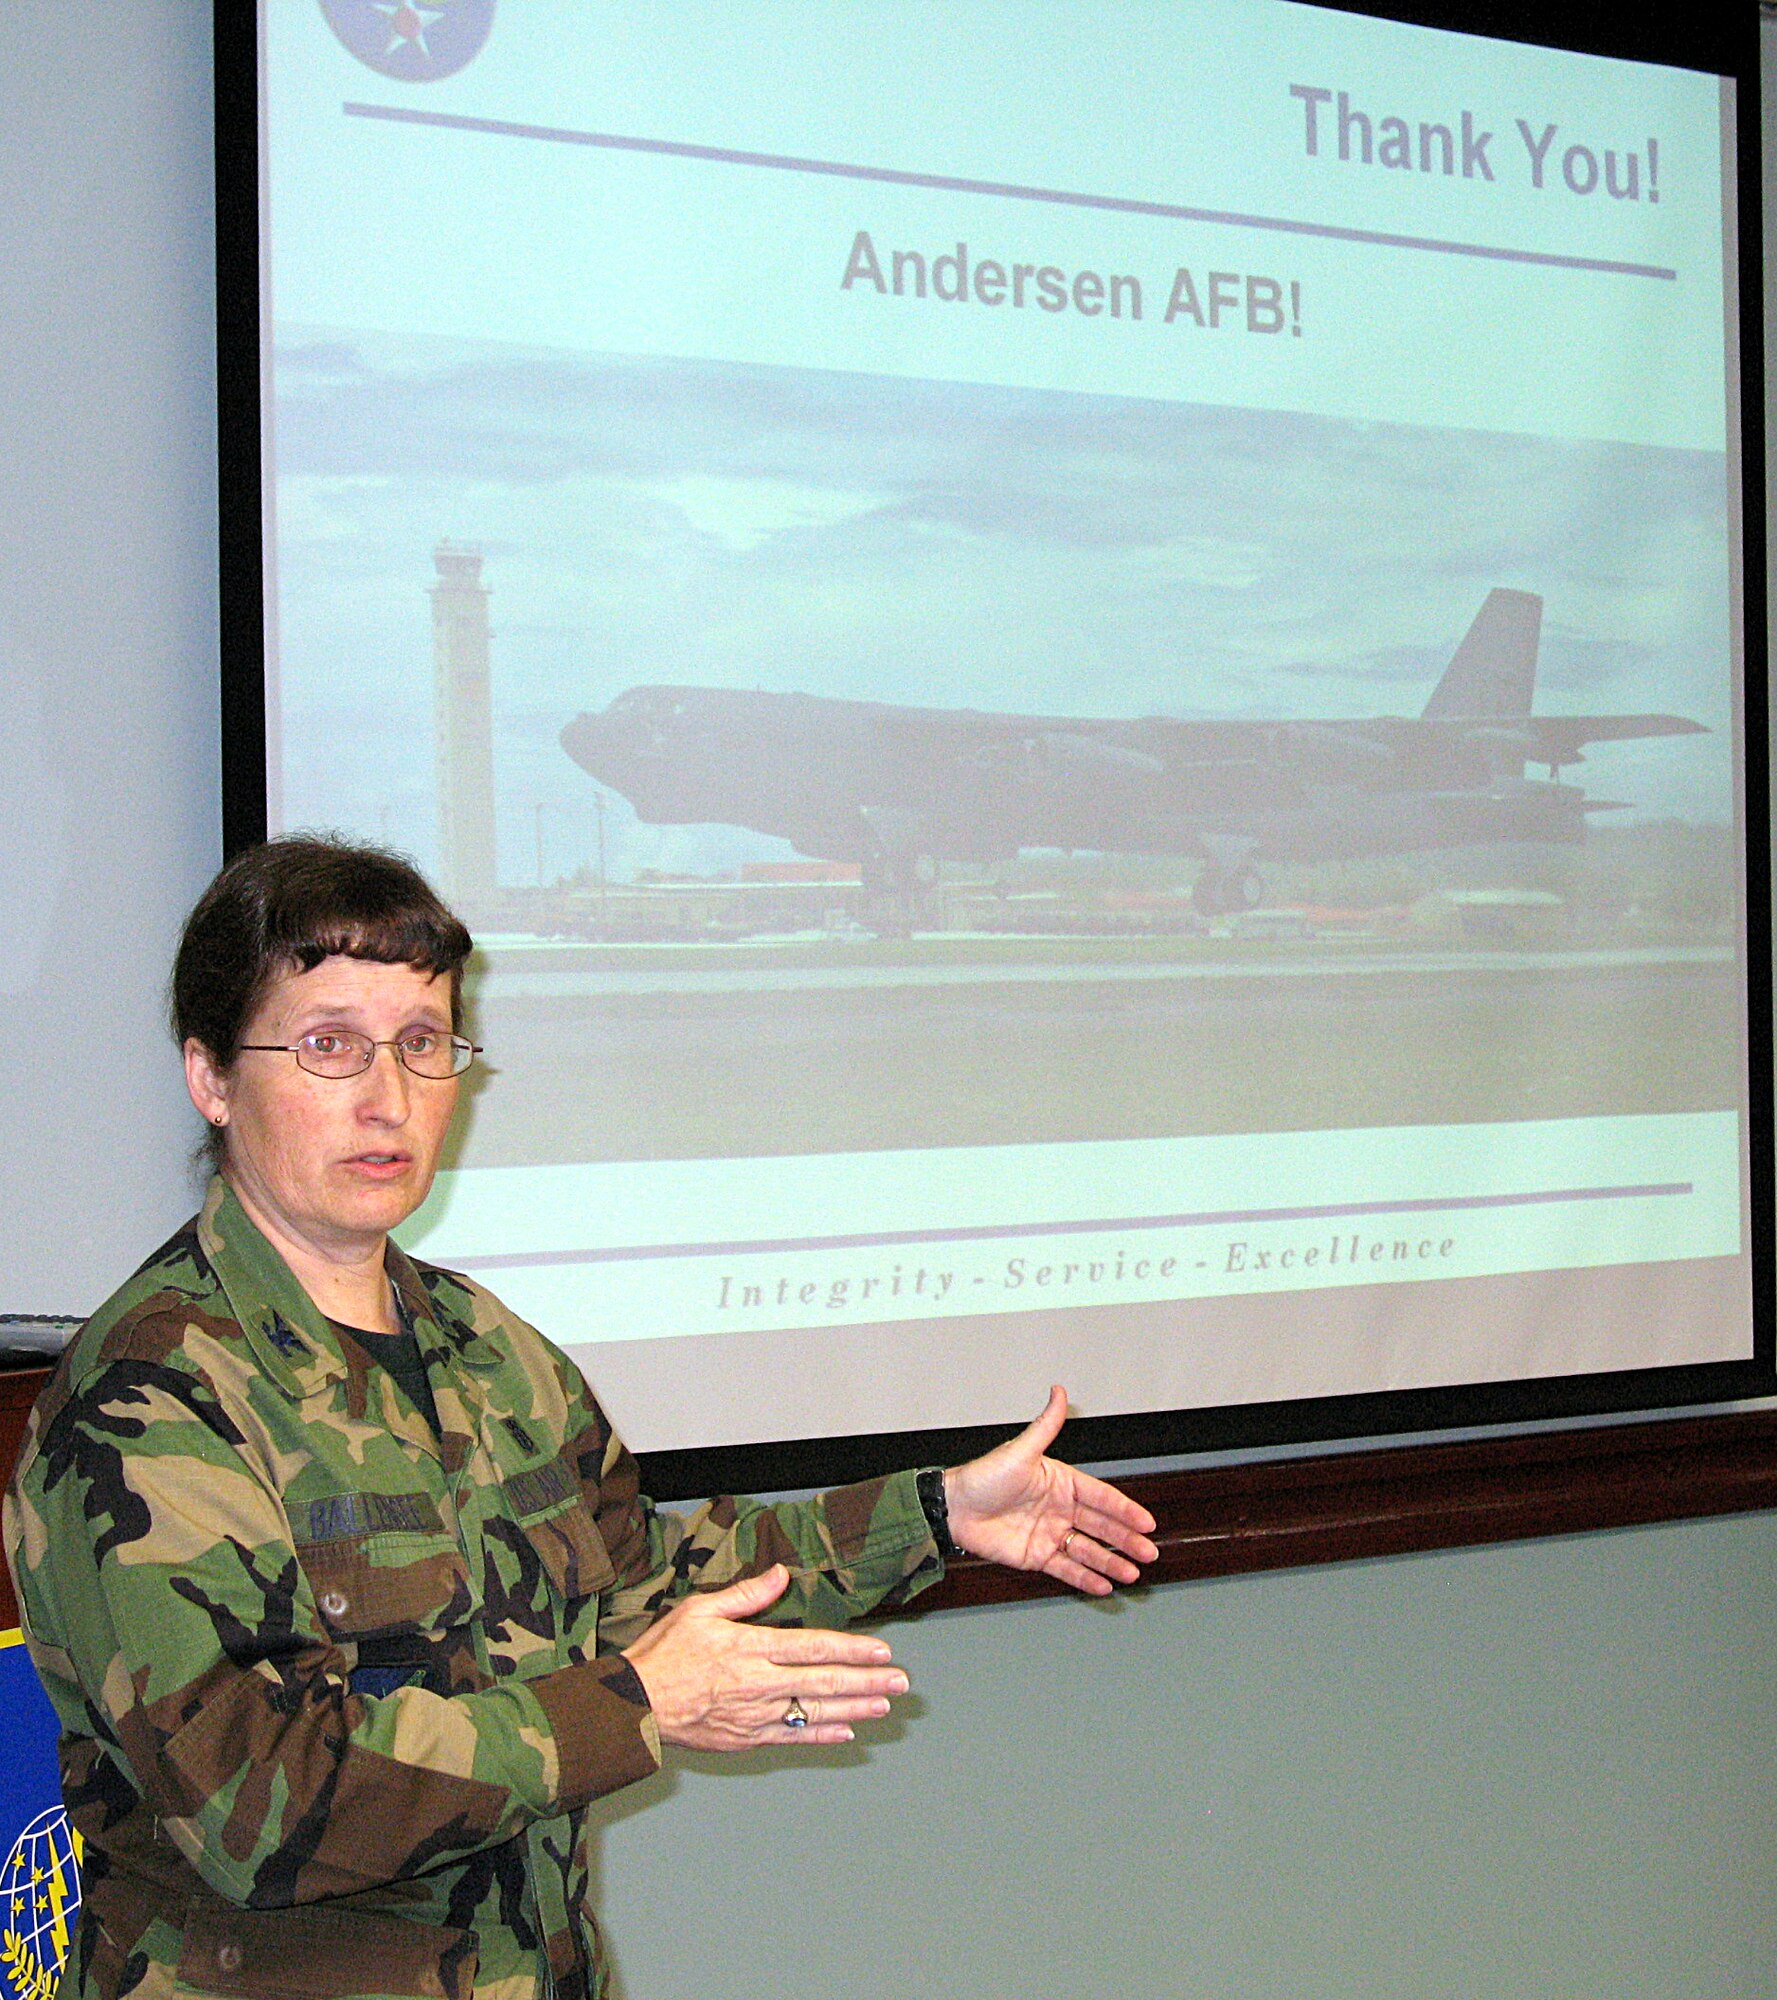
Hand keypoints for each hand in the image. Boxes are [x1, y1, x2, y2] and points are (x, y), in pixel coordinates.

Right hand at [623, 1563, 909, 1750]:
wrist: (634, 1707)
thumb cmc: (664, 1655)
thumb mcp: (699, 1610)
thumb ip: (745, 1594)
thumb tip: (780, 1574)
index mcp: (750, 1649)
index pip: (814, 1646)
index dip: (852, 1649)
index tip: (882, 1650)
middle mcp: (759, 1684)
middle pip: (824, 1682)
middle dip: (867, 1681)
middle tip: (901, 1682)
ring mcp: (755, 1716)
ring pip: (815, 1713)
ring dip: (854, 1710)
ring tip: (884, 1707)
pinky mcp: (746, 1740)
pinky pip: (792, 1739)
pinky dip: (821, 1736)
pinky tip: (846, 1734)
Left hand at [944, 1385, 1158, 1595]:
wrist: (953, 1509)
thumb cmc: (982, 1477)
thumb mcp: (1019, 1451)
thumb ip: (1045, 1425)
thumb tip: (1059, 1391)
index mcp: (1060, 1482)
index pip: (1101, 1497)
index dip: (1125, 1510)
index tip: (1146, 1522)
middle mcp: (1058, 1509)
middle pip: (1101, 1526)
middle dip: (1126, 1540)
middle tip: (1149, 1552)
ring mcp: (1049, 1534)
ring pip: (1088, 1550)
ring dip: (1110, 1562)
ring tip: (1130, 1574)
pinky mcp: (1036, 1556)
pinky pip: (1066, 1569)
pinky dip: (1085, 1578)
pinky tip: (1102, 1586)